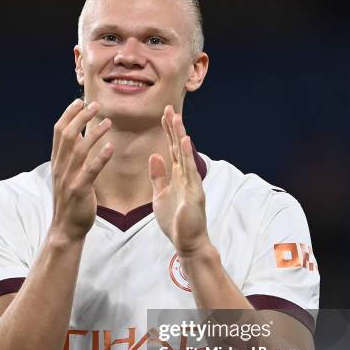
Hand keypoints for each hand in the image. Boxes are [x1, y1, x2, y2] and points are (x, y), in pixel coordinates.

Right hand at [50, 99, 112, 240]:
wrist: (66, 228)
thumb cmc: (71, 202)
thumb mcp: (66, 177)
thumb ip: (70, 158)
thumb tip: (78, 138)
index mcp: (57, 162)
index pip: (59, 132)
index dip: (68, 115)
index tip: (79, 101)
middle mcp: (60, 167)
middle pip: (68, 135)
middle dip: (81, 117)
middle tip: (96, 105)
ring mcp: (69, 179)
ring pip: (79, 149)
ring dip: (94, 133)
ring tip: (108, 122)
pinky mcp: (79, 190)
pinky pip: (90, 170)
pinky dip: (100, 157)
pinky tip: (110, 147)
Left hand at [149, 105, 209, 255]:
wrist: (186, 241)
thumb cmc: (175, 220)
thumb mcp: (160, 195)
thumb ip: (158, 176)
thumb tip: (154, 156)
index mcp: (177, 176)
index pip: (171, 149)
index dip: (167, 132)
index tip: (163, 114)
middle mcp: (186, 176)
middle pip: (178, 147)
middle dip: (173, 128)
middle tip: (168, 107)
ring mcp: (192, 183)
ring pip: (184, 155)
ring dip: (180, 136)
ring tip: (176, 118)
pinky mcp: (195, 192)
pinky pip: (190, 171)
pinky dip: (186, 156)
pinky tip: (183, 141)